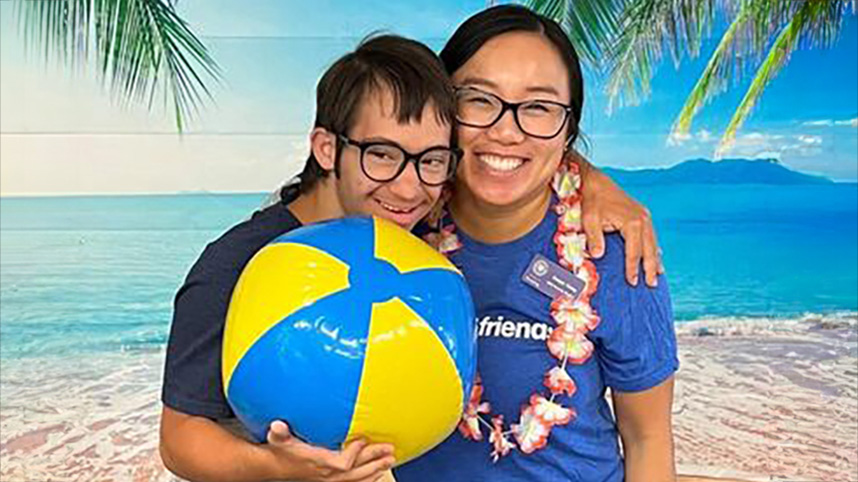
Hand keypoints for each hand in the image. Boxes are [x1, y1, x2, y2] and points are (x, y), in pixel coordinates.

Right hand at [265, 420, 395, 481]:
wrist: (278, 467)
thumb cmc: (282, 450)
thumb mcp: (279, 439)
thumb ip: (280, 432)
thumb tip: (277, 426)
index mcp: (318, 464)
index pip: (341, 463)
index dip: (354, 453)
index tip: (363, 439)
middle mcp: (327, 475)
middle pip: (356, 472)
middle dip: (374, 461)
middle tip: (390, 450)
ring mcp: (331, 481)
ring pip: (358, 479)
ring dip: (376, 469)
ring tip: (390, 460)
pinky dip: (369, 479)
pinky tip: (379, 473)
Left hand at [574, 155, 663, 286]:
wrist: (596, 183)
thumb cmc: (592, 201)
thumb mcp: (589, 220)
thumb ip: (594, 238)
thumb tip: (598, 256)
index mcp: (633, 222)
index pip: (634, 252)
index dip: (633, 268)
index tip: (633, 282)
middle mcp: (643, 219)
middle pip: (649, 249)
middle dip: (650, 268)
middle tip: (651, 285)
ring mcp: (645, 216)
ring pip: (653, 242)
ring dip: (656, 258)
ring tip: (658, 274)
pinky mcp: (642, 214)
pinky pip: (651, 235)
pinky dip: (654, 247)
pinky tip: (656, 255)